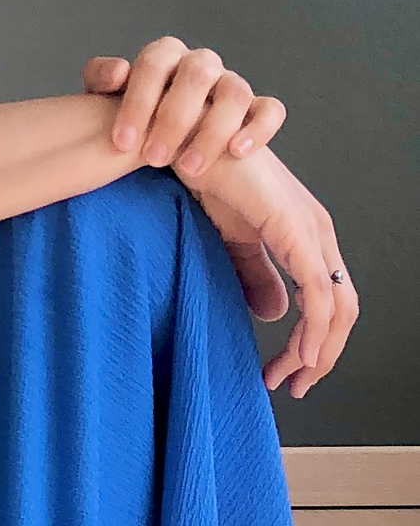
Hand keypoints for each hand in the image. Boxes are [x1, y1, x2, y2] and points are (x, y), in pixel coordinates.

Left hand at [84, 38, 283, 185]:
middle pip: (196, 74)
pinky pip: (271, 110)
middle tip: (154, 157)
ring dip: (212, 130)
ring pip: (236, 92)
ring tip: (189, 168)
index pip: (153, 63)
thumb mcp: (107, 101)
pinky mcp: (258, 109)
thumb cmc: (133, 117)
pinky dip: (259, 128)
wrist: (165, 140)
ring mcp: (231, 84)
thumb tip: (118, 71)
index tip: (123, 142)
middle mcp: (201, 64)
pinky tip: (238, 151)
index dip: (138, 100)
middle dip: (174, 117)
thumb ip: (102, 81)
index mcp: (165, 55)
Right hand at [187, 142, 358, 395]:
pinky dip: (314, 329)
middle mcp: (317, 231)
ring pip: (337, 306)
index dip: (314, 343)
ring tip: (293, 377)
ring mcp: (311, 229)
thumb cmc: (205, 177)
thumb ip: (254, 274)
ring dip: (319, 351)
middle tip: (293, 385)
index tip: (284, 372)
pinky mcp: (294, 229)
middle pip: (342, 309)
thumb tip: (274, 313)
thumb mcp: (231, 238)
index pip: (327, 300)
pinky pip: (318, 291)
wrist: (184, 140)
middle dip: (322, 355)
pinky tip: (302, 354)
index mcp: (305, 233)